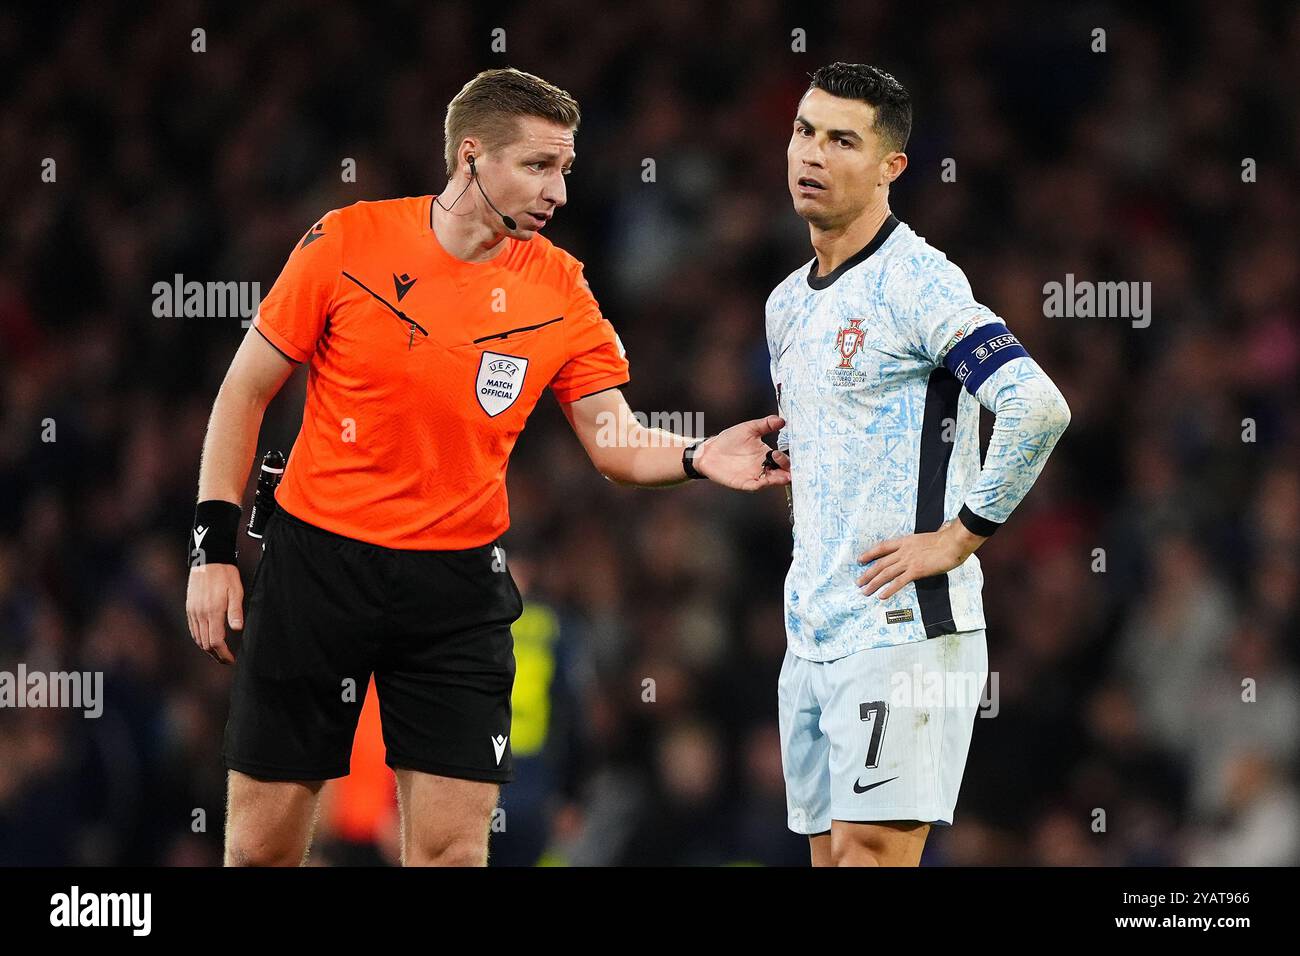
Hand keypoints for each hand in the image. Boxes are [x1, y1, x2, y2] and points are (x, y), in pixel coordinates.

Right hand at [186, 563, 243, 663]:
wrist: (209, 560)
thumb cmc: (226, 575)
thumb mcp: (236, 591)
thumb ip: (235, 611)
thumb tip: (237, 629)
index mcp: (213, 612)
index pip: (215, 641)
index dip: (223, 654)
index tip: (231, 659)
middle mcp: (200, 614)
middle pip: (205, 643)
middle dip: (216, 655)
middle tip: (226, 660)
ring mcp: (193, 611)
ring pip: (197, 638)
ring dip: (207, 648)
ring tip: (218, 653)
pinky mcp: (189, 608)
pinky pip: (193, 629)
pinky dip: (199, 639)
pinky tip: (207, 640)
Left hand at [693, 415, 791, 491]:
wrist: (710, 451)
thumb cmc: (729, 440)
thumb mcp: (749, 429)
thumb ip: (766, 424)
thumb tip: (781, 420)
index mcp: (767, 455)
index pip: (783, 459)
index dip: (789, 457)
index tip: (793, 452)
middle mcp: (763, 467)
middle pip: (782, 472)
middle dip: (787, 468)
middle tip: (784, 461)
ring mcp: (754, 476)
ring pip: (772, 481)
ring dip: (779, 479)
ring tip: (784, 475)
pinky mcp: (744, 483)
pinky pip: (756, 486)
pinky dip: (762, 484)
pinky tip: (766, 480)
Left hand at [856, 519, 985, 599]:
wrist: (953, 542)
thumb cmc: (945, 540)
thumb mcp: (926, 538)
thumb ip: (919, 544)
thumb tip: (919, 546)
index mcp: (905, 541)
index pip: (882, 547)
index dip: (869, 554)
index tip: (860, 560)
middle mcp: (903, 551)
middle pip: (880, 563)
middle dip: (867, 573)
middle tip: (858, 582)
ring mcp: (909, 561)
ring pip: (886, 573)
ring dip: (873, 583)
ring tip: (864, 591)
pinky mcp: (916, 571)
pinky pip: (899, 582)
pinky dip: (889, 589)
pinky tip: (881, 596)